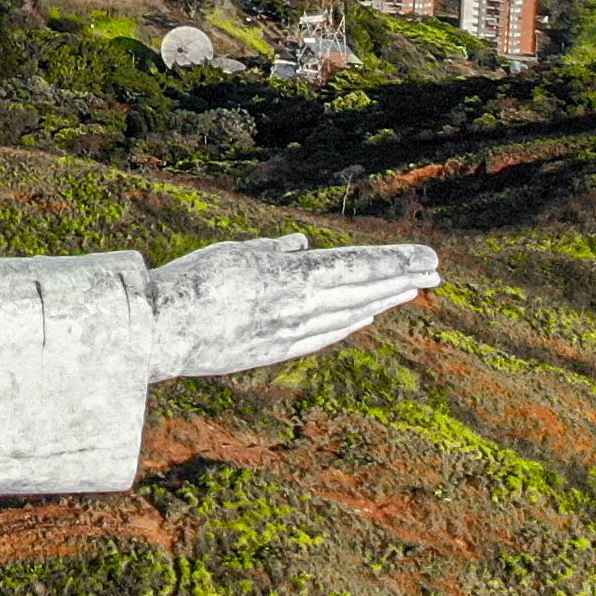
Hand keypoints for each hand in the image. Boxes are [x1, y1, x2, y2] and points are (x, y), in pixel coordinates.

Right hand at [145, 233, 436, 380]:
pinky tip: (365, 317)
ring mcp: (292, 334)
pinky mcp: (277, 351)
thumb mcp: (235, 253)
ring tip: (409, 291)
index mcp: (293, 278)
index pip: (359, 267)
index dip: (397, 261)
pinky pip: (326, 334)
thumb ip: (274, 251)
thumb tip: (302, 244)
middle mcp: (301, 309)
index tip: (429, 257)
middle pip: (364, 291)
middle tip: (435, 273)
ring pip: (350, 314)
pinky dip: (351, 322)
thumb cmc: (191, 282)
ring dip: (382, 300)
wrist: (159, 333)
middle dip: (401, 279)